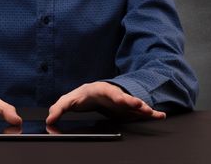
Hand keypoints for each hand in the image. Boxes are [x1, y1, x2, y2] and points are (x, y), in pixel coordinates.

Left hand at [46, 81, 165, 123]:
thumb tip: (50, 119)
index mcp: (99, 90)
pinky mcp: (126, 109)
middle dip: (132, 101)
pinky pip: (139, 111)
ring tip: (153, 113)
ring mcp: (121, 101)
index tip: (123, 100)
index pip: (107, 91)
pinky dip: (150, 113)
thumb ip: (58, 108)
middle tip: (140, 106)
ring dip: (144, 108)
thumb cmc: (81, 96)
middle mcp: (113, 94)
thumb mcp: (68, 101)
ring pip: (134, 104)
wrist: (93, 94)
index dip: (116, 95)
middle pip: (124, 97)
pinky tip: (160, 115)